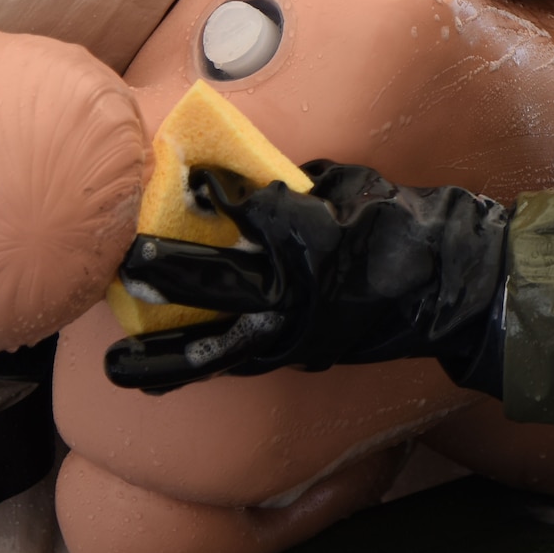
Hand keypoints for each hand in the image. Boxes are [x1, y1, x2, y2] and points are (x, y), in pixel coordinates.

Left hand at [105, 162, 507, 395]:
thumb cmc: (394, 221)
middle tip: (123, 257)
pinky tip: (149, 376)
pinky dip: (188, 368)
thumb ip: (290, 184)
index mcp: (309, 233)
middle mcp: (293, 283)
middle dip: (165, 267)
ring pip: (213, 335)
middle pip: (215, 275)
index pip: (248, 206)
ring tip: (112, 359)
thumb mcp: (343, 183)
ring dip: (160, 345)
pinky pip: (232, 361)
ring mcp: (291, 324)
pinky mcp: (291, 350)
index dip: (213, 191)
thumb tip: (243, 181)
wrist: (441, 282)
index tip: (184, 176)